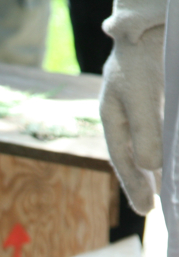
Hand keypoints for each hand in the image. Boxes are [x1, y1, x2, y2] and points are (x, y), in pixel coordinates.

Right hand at [100, 9, 165, 214]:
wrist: (153, 22)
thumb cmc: (143, 57)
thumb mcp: (142, 95)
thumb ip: (147, 131)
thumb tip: (150, 167)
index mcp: (115, 117)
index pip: (123, 159)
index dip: (135, 184)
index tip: (146, 207)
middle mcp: (126, 116)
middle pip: (132, 156)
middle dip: (142, 182)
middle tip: (150, 207)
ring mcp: (141, 108)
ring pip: (147, 145)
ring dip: (155, 168)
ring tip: (161, 190)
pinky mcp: (157, 99)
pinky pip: (159, 131)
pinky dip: (162, 148)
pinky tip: (167, 158)